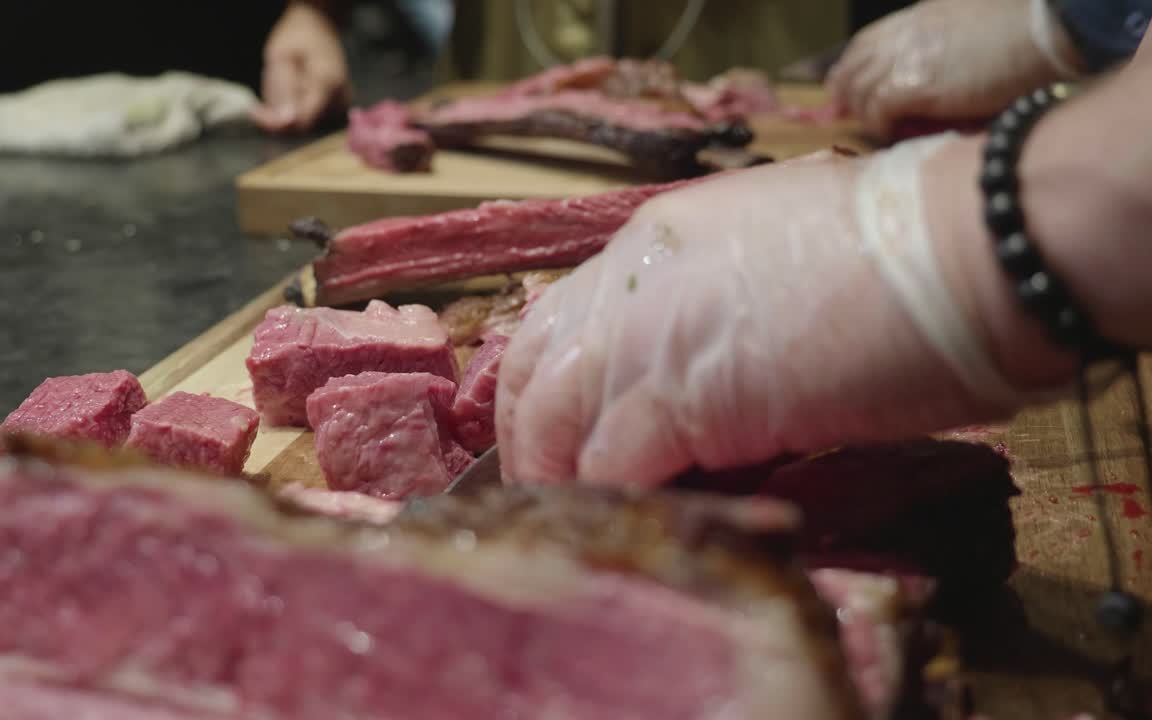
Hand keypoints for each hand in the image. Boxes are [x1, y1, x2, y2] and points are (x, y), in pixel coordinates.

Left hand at [253, 3, 349, 133]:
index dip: (277, 123)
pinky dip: (293, 109)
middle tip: (259, 103)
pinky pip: (309, 118)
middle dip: (278, 115)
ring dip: (285, 110)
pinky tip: (290, 91)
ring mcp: (340, 104)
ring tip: (280, 86)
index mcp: (327, 83)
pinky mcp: (337, 108)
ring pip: (304, 123)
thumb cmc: (298, 37)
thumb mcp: (280, 57)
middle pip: (303, 124)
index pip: (303, 120)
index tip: (255, 113)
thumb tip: (285, 123)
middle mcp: (339, 98)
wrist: (319, 28)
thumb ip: (283, 91)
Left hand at [496, 141, 1040, 486]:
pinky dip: (613, 499)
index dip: (546, 382)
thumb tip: (700, 377)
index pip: (558, 315)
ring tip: (580, 519)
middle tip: (547, 484)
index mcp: (654, 240)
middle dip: (527, 433)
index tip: (556, 432)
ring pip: (554, 417)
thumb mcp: (773, 257)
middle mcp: (633, 278)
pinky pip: (612, 463)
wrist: (969, 247)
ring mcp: (650, 333)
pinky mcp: (684, 395)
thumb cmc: (906, 251)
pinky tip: (636, 522)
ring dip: (560, 477)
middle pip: (530, 363)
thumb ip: (712, 308)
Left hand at [827, 0, 1081, 138]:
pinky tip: (891, 132)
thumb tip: (929, 71)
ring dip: (864, 111)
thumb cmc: (1022, 31)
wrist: (1044, 31)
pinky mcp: (916, 84)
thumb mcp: (969, 23)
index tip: (842, 86)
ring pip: (860, 88)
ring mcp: (908, 57)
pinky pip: (878, 108)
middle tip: (846, 114)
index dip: (850, 65)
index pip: (866, 40)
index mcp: (918, 16)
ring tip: (877, 126)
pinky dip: (879, 124)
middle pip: (855, 64)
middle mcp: (906, 33)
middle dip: (846, 91)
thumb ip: (939, 41)